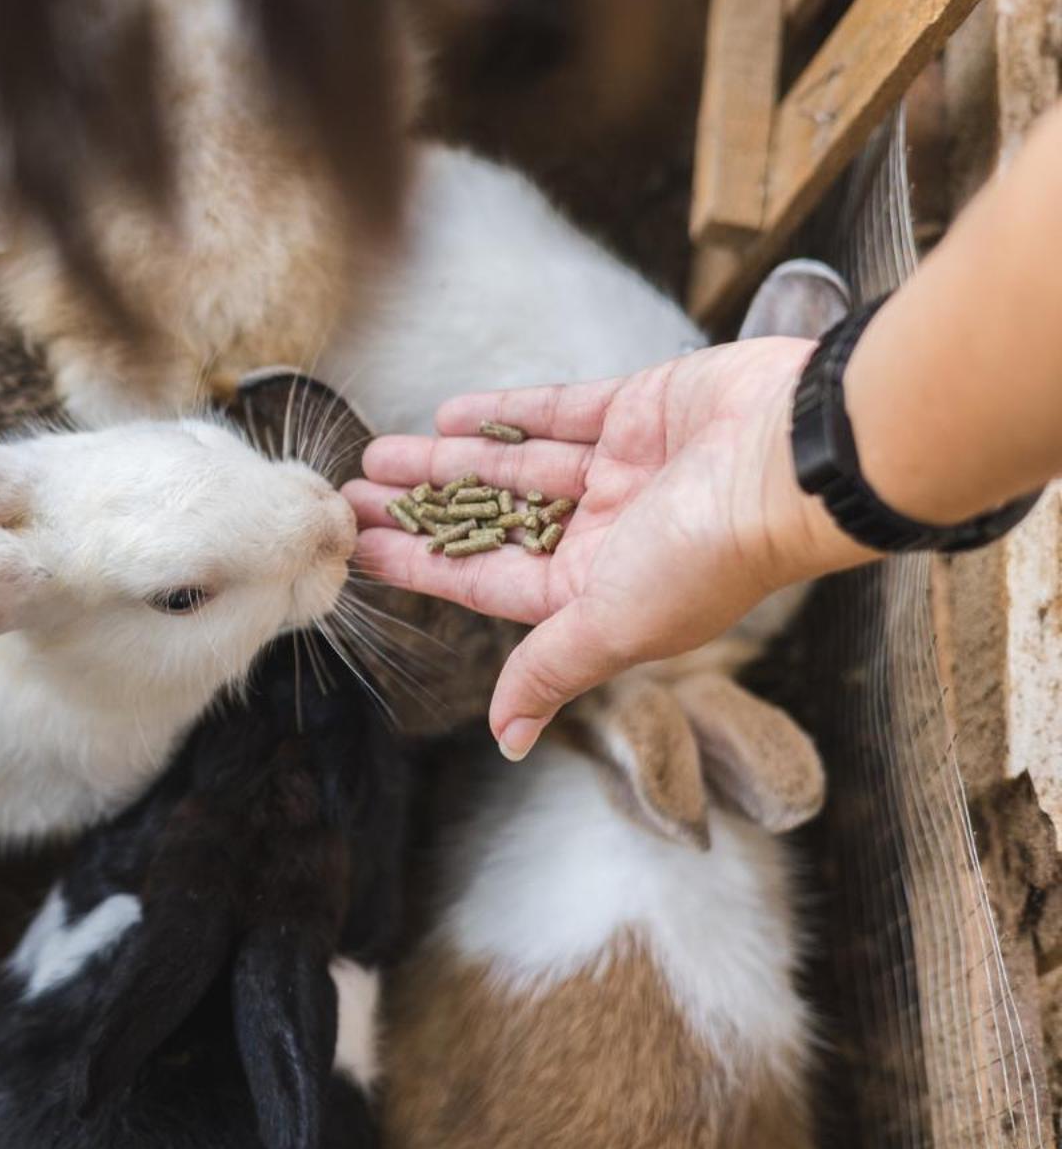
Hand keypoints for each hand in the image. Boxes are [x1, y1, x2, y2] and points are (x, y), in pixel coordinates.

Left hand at [344, 337, 874, 758]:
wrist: (797, 459)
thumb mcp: (613, 623)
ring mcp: (623, 471)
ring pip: (514, 465)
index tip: (361, 551)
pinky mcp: (641, 410)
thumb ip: (551, 671)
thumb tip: (505, 739)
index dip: (420, 566)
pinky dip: (507, 413)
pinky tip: (450, 414)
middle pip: (491, 522)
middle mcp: (608, 534)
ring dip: (447, 460)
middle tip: (352, 494)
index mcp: (598, 592)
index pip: (486, 581)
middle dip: (422, 510)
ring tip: (381, 452)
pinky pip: (559, 411)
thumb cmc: (711, 553)